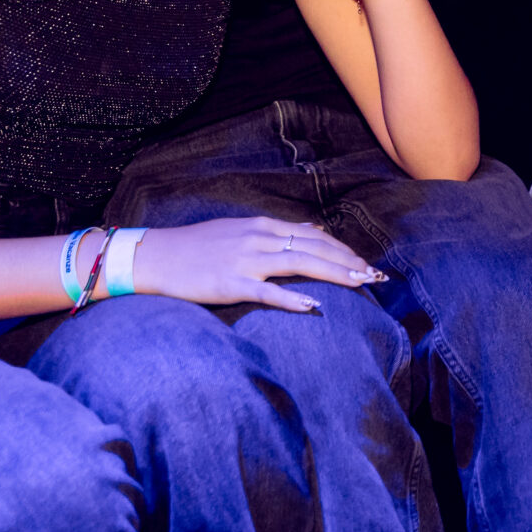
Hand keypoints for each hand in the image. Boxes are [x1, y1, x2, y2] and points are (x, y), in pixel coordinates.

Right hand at [125, 216, 385, 311]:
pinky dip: (292, 298)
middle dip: (349, 262)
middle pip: (316, 249)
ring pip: (301, 264)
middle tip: (376, 277)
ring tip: (361, 284)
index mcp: (263, 226)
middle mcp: (259, 239)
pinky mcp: (230, 283)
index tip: (366, 263)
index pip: (315, 236)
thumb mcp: (240, 231)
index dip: (344, 250)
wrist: (155, 256)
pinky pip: (267, 291)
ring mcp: (245, 260)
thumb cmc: (197, 248)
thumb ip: (276, 233)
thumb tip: (311, 232)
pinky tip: (314, 306)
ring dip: (335, 274)